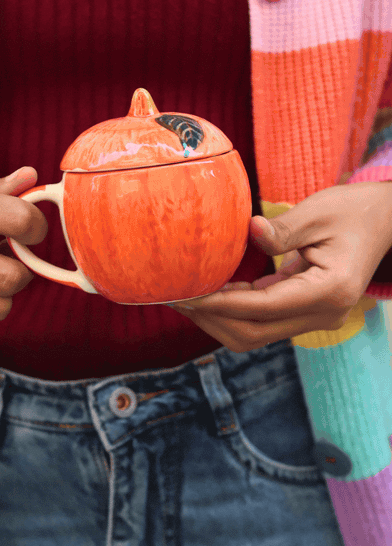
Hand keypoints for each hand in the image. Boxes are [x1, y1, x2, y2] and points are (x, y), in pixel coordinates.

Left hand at [172, 182, 391, 351]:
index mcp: (329, 291)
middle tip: (175, 297)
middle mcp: (323, 315)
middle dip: (210, 319)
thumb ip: (283, 228)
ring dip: (217, 320)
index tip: (185, 293)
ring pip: (254, 335)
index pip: (262, 307)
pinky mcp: (305, 314)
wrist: (385, 222)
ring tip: (185, 296)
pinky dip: (233, 311)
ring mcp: (315, 319)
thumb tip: (246, 230)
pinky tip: (209, 293)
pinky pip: (262, 322)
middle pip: (252, 334)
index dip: (220, 304)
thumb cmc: (354, 211)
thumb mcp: (319, 211)